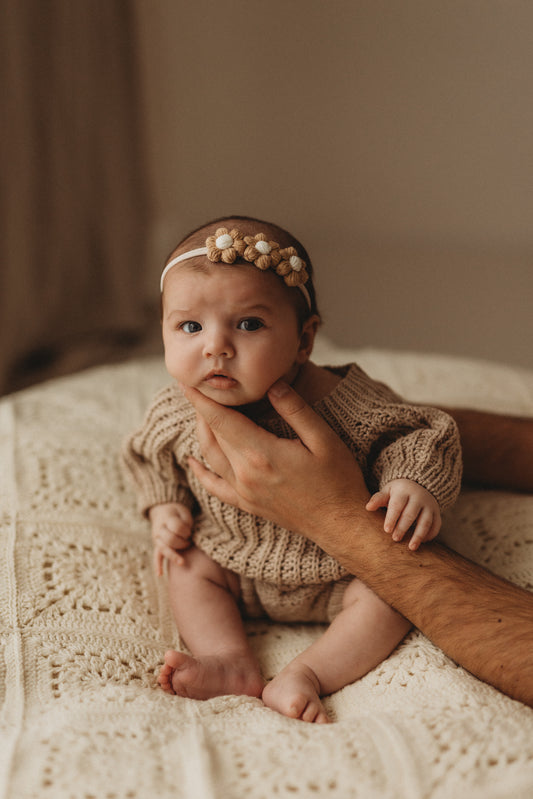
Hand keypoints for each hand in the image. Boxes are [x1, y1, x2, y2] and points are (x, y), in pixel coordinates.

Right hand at [148, 502, 192, 575]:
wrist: (163, 511)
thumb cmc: (178, 513)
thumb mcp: (183, 512)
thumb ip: (185, 523)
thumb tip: (188, 537)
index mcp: (167, 518)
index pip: (176, 527)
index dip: (186, 531)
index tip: (190, 532)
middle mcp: (159, 529)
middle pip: (170, 539)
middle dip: (182, 543)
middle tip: (189, 542)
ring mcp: (157, 538)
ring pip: (163, 549)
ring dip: (173, 555)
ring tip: (182, 562)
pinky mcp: (157, 545)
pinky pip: (156, 556)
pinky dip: (158, 565)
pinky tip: (160, 575)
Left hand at [180, 380, 370, 546]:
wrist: (341, 525)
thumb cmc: (338, 480)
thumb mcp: (324, 439)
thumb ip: (295, 410)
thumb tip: (272, 384)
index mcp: (261, 453)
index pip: (221, 419)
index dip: (201, 399)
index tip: (186, 382)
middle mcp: (245, 474)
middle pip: (213, 435)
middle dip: (203, 410)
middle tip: (199, 388)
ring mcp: (244, 492)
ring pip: (211, 457)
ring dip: (202, 433)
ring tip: (200, 412)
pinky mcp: (248, 505)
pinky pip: (215, 488)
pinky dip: (201, 473)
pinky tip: (193, 462)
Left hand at [366, 479, 440, 550]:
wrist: (418, 484)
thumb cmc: (397, 492)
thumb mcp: (387, 491)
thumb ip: (378, 499)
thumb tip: (368, 507)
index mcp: (404, 491)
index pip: (397, 505)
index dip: (392, 518)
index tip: (386, 530)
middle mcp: (418, 497)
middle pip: (411, 514)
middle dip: (403, 527)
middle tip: (395, 539)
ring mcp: (429, 505)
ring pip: (426, 521)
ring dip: (419, 535)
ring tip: (411, 547)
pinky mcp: (437, 512)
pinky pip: (436, 524)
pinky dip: (430, 534)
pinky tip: (423, 543)